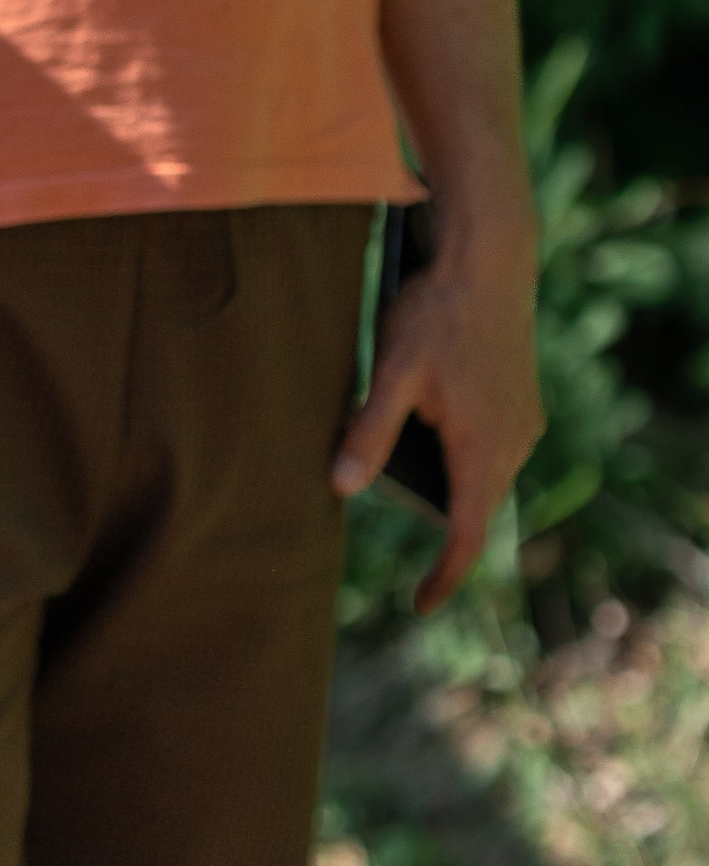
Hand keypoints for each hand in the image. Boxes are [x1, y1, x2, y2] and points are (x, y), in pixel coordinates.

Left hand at [331, 224, 543, 610]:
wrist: (491, 260)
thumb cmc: (437, 313)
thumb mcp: (393, 372)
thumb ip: (369, 432)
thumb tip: (341, 487)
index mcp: (482, 447)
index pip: (467, 534)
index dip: (444, 576)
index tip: (420, 604)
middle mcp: (513, 442)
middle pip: (476, 507)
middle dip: (443, 531)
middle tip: (408, 554)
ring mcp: (524, 421)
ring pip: (486, 476)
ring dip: (452, 488)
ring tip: (404, 481)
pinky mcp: (523, 402)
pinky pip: (494, 448)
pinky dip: (464, 459)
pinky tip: (429, 436)